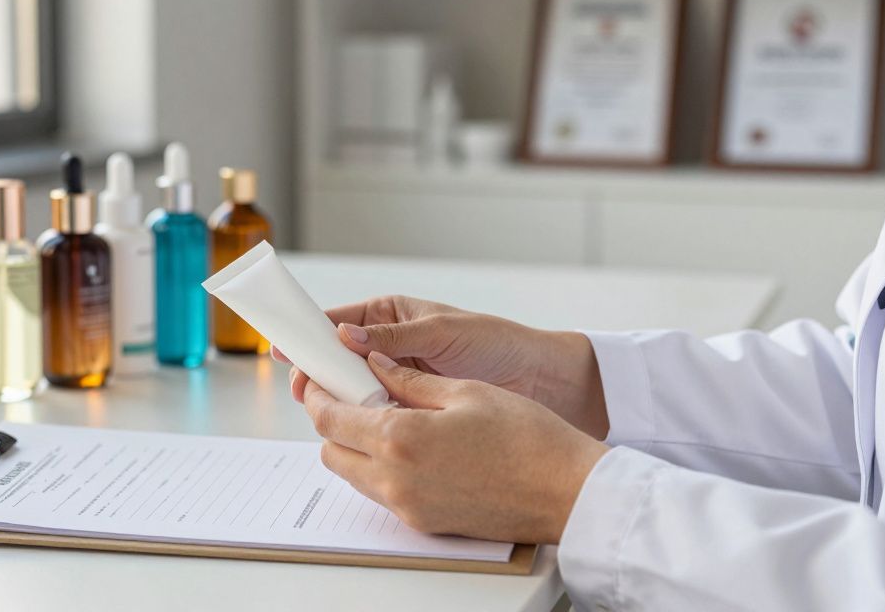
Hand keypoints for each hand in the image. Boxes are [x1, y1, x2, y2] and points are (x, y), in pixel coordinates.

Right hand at [274, 295, 607, 438]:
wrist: (539, 380)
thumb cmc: (495, 342)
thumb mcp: (442, 332)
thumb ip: (394, 337)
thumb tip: (346, 333)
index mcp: (389, 316)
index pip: (337, 323)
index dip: (308, 335)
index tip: (285, 347)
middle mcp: (386, 347)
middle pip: (336, 360)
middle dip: (318, 372)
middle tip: (304, 389)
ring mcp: (396, 379)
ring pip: (352, 389)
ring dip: (339, 398)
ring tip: (323, 409)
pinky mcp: (409, 408)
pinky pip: (376, 413)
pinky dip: (363, 419)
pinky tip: (353, 427)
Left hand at [303, 351, 607, 544]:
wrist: (567, 491)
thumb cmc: (527, 437)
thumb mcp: (464, 391)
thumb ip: (408, 380)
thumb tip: (373, 363)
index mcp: (398, 439)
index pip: (328, 417)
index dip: (317, 393)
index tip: (320, 377)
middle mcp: (394, 479)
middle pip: (331, 450)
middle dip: (334, 421)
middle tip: (355, 395)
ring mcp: (408, 506)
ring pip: (354, 475)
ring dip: (356, 446)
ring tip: (389, 418)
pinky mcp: (424, 522)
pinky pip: (383, 493)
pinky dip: (382, 468)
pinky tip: (413, 446)